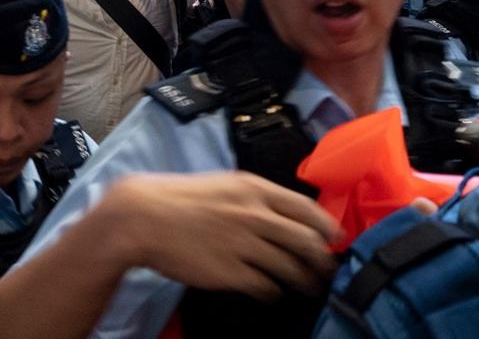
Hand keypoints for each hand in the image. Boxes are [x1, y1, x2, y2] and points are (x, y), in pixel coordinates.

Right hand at [104, 172, 340, 299]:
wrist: (142, 217)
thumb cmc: (179, 198)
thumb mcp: (223, 184)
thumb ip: (253, 197)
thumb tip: (280, 213)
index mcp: (254, 189)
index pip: (306, 208)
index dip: (327, 226)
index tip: (336, 237)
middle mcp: (254, 215)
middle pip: (306, 241)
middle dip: (323, 259)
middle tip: (329, 269)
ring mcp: (243, 245)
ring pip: (290, 267)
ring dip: (305, 280)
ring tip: (309, 287)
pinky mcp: (230, 272)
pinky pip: (265, 286)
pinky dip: (275, 292)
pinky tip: (275, 294)